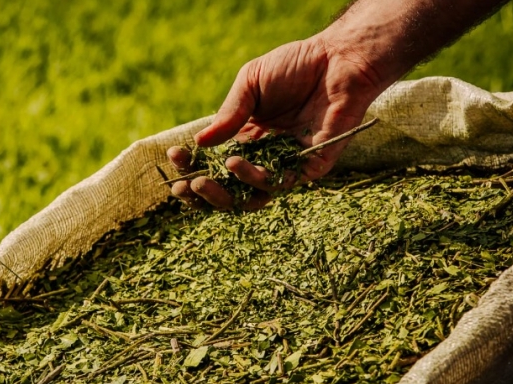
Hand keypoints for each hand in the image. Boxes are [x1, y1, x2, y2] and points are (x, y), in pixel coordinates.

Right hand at [170, 36, 384, 209]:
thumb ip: (229, 114)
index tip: (174, 160)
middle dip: (204, 193)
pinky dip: (256, 179)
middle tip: (185, 186)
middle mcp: (266, 157)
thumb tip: (199, 144)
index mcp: (248, 139)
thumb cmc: (295, 66)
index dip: (193, 167)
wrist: (338, 59)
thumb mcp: (250, 83)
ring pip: (252, 195)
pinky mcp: (310, 168)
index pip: (216, 165)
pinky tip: (237, 163)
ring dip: (226, 191)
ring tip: (208, 176)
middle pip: (230, 190)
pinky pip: (280, 184)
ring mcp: (287, 165)